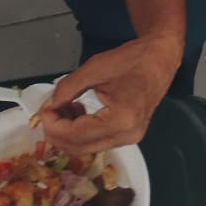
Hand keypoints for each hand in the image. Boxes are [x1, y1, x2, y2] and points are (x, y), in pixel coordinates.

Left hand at [39, 33, 181, 153]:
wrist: (162, 56)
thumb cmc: (133, 58)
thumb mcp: (95, 68)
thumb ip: (67, 88)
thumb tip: (49, 106)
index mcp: (121, 119)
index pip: (75, 135)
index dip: (53, 124)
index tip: (44, 107)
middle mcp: (127, 135)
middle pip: (78, 148)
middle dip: (57, 131)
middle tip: (49, 109)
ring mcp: (130, 138)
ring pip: (86, 148)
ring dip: (69, 133)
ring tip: (67, 107)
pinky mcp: (130, 135)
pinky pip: (97, 142)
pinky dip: (81, 132)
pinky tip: (80, 112)